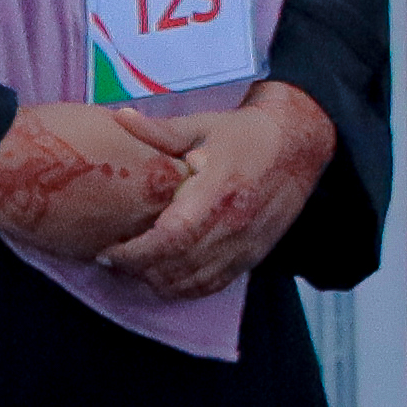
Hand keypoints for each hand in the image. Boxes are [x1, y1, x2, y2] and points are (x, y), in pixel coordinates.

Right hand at [0, 101, 174, 267]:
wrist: (11, 162)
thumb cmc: (62, 130)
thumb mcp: (117, 126)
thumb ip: (147, 142)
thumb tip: (159, 148)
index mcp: (159, 173)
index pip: (195, 184)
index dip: (190, 176)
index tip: (186, 169)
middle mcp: (148, 211)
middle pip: (179, 218)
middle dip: (175, 209)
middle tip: (165, 197)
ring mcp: (122, 236)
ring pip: (152, 242)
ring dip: (149, 231)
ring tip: (137, 214)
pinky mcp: (93, 251)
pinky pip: (120, 251)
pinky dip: (122, 241)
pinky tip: (110, 224)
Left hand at [95, 79, 337, 301]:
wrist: (298, 145)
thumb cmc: (246, 135)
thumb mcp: (202, 126)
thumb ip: (159, 130)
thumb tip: (119, 117)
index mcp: (217, 189)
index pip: (172, 236)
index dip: (136, 252)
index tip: (108, 251)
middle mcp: (233, 223)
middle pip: (177, 266)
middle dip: (137, 270)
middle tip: (111, 260)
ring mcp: (245, 244)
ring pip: (193, 282)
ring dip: (158, 281)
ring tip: (134, 268)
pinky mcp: (252, 255)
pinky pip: (213, 285)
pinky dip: (185, 289)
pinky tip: (165, 278)